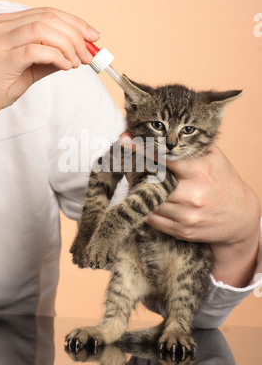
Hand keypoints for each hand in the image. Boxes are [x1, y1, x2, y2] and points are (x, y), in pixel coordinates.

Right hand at [0, 7, 98, 139]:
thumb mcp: (27, 70)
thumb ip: (49, 59)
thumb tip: (76, 55)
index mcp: (7, 24)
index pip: (47, 13)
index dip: (74, 22)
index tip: (93, 36)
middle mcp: (1, 26)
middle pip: (48, 17)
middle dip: (76, 35)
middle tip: (89, 54)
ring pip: (44, 30)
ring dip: (68, 46)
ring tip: (76, 62)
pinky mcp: (0, 59)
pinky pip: (36, 50)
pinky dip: (57, 56)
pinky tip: (65, 66)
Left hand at [120, 133, 260, 287]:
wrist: (240, 217)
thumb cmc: (223, 181)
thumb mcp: (214, 158)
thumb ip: (190, 146)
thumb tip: (161, 133)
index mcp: (200, 172)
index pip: (166, 159)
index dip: (144, 149)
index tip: (127, 141)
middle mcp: (192, 195)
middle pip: (152, 182)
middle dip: (135, 170)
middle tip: (125, 161)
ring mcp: (186, 216)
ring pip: (149, 202)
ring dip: (137, 190)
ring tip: (134, 179)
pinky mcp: (181, 231)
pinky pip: (152, 219)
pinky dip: (145, 207)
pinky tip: (143, 198)